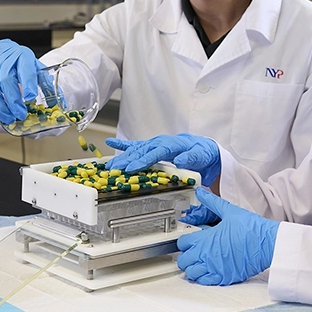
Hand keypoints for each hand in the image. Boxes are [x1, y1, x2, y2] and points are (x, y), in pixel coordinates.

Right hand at [0, 39, 43, 122]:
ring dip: (0, 108)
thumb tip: (56, 100)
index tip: (30, 98)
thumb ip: (44, 82)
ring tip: (9, 119)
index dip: (28, 84)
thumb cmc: (18, 61)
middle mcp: (5, 61)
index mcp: (22, 56)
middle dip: (13, 101)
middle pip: (6, 80)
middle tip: (20, 114)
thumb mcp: (34, 66)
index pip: (25, 69)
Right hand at [105, 134, 220, 185]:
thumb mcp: (200, 155)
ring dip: (122, 157)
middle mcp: (160, 142)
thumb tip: (180, 160)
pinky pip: (136, 145)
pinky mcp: (152, 147)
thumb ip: (190, 158)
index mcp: (172, 145)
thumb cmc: (201, 152)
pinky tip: (110, 142)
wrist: (203, 147)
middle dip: (127, 160)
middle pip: (141, 152)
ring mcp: (155, 144)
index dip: (143, 160)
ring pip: (136, 150)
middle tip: (114, 169)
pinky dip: (123, 144)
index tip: (132, 168)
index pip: (155, 153)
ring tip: (109, 164)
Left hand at [176, 189, 278, 285]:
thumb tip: (201, 192)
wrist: (267, 243)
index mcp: (205, 239)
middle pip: (183, 260)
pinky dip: (203, 278)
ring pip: (191, 273)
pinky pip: (204, 282)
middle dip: (186, 255)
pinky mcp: (223, 278)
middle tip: (194, 251)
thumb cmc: (251, 228)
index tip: (190, 240)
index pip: (182, 243)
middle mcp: (206, 255)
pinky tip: (209, 271)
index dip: (185, 241)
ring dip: (193, 268)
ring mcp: (214, 268)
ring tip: (200, 262)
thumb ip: (212, 202)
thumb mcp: (230, 211)